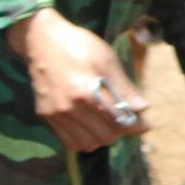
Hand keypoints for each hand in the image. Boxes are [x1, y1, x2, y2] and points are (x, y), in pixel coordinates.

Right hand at [8, 10, 149, 151]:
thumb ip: (125, 88)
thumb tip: (143, 108)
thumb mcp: (107, 60)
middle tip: (123, 118)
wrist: (40, 40)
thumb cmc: (79, 46)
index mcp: (87, 93)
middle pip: (105, 137)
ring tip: (105, 122)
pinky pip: (69, 142)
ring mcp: (55, 114)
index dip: (136, 126)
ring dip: (101, 137)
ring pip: (87, 144)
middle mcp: (69, 108)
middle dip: (119, 130)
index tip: (144, 125)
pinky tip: (89, 125)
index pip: (118, 122)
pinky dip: (83, 139)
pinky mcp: (45, 116)